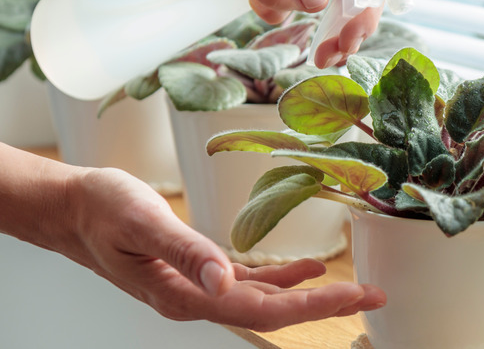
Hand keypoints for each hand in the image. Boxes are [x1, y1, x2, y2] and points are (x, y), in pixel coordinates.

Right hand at [0, 143, 385, 332]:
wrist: (74, 208)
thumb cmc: (102, 210)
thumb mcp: (143, 222)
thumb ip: (184, 250)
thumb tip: (224, 281)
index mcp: (187, 294)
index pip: (264, 309)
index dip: (313, 304)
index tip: (355, 296)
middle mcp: (199, 298)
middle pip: (274, 310)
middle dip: (326, 305)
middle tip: (374, 295)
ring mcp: (202, 287)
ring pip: (267, 299)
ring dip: (311, 295)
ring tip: (354, 288)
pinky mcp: (201, 271)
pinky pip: (251, 282)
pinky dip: (282, 279)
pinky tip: (306, 271)